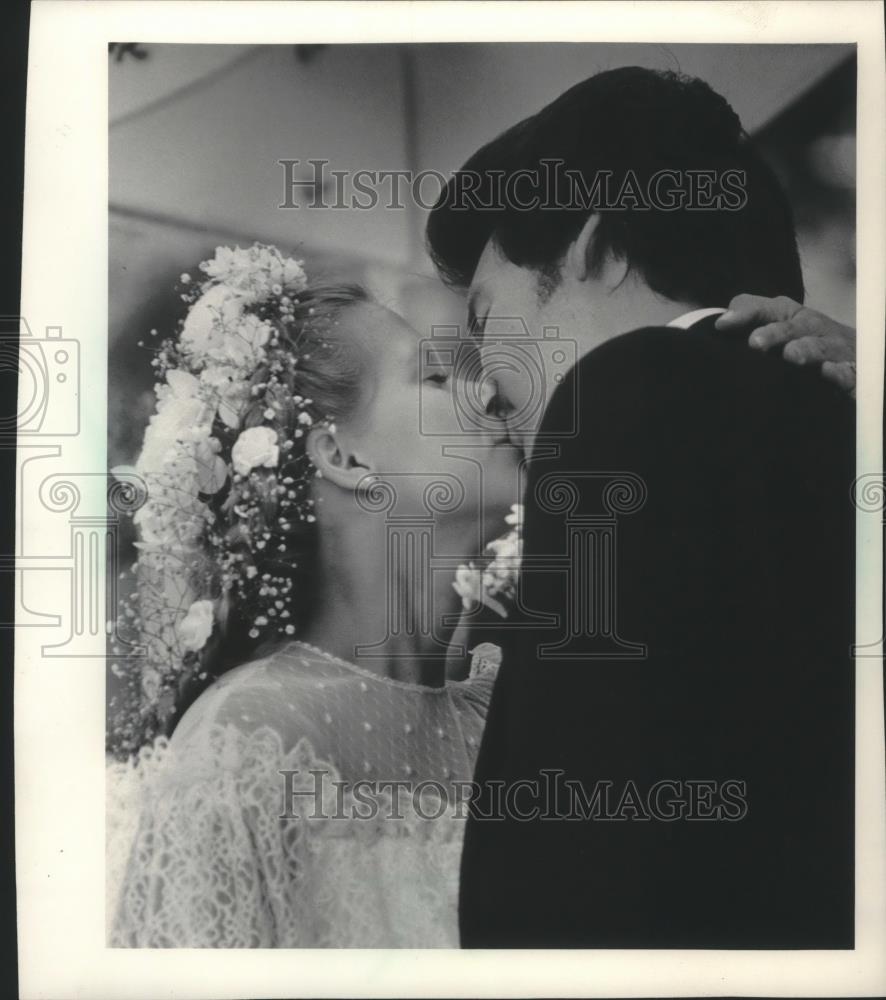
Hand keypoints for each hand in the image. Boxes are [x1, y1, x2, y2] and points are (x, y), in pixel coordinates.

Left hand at [715, 294, 855, 396]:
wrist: (858, 358)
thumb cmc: (807, 342)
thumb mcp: (778, 328)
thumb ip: (750, 319)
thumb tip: (721, 323)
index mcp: (793, 318)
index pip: (768, 309)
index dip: (747, 313)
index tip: (722, 325)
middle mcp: (814, 330)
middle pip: (794, 328)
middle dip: (775, 333)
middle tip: (755, 342)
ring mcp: (835, 350)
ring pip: (820, 348)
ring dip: (806, 349)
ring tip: (791, 355)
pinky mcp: (852, 373)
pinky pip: (848, 372)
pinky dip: (840, 371)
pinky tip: (828, 371)